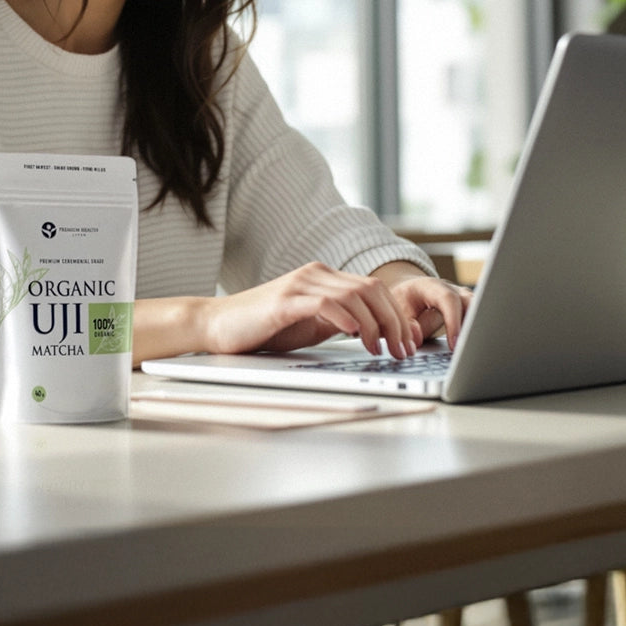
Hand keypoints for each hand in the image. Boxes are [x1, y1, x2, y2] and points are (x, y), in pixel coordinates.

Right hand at [202, 261, 434, 358]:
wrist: (216, 325)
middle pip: (372, 289)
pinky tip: (356, 335)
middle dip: (395, 321)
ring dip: (376, 325)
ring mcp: (301, 285)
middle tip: (403, 350)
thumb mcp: (310, 326)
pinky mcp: (285, 301)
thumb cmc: (262, 328)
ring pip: (355, 295)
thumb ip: (339, 323)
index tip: (408, 341)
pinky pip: (326, 302)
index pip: (374, 289)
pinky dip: (346, 317)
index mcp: (324, 278)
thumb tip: (375, 333)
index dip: (397, 315)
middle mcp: (316, 275)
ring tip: (382, 350)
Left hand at [378, 271, 470, 348]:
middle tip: (468, 349)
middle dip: (472, 326)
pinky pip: (478, 319)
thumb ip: (407, 325)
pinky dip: (476, 333)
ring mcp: (462, 299)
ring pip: (479, 311)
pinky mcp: (468, 309)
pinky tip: (473, 349)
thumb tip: (417, 340)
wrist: (409, 292)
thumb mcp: (398, 310)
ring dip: (477, 330)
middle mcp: (451, 290)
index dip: (453, 322)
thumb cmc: (404, 301)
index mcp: (431, 286)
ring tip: (473, 352)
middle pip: (471, 302)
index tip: (454, 344)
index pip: (448, 299)